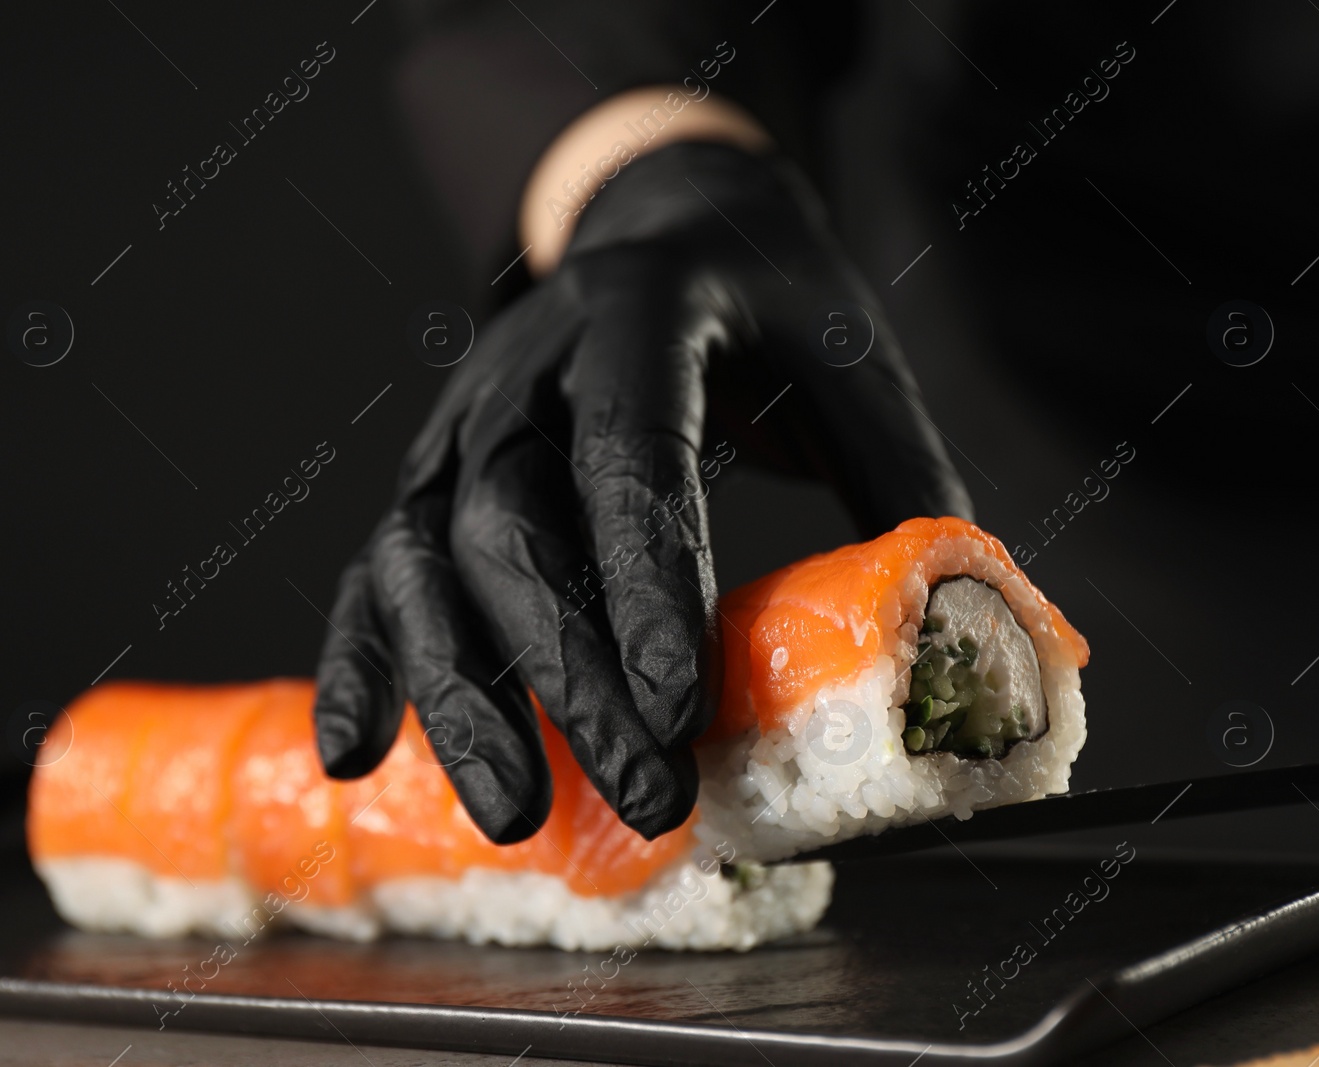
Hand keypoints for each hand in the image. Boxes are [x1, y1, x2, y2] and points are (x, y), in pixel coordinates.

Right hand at [312, 141, 971, 843]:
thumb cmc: (768, 299)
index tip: (676, 706)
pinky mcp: (432, 471)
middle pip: (508, 519)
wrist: (662, 219)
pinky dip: (363, 658)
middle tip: (644, 795)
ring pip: (420, 553)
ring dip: (458, 691)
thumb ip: (903, 478)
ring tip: (514, 813)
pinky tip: (360, 749)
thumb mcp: (849, 353)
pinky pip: (377, 563)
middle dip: (568, 671)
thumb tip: (958, 636)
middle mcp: (528, 361)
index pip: (629, 449)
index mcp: (641, 309)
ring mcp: (463, 416)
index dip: (646, 582)